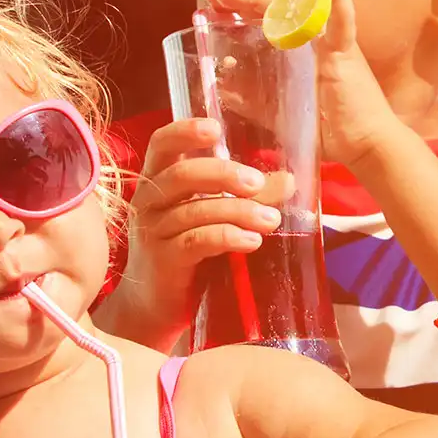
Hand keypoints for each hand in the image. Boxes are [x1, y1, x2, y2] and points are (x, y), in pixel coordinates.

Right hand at [107, 119, 292, 343]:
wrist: (155, 307)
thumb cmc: (186, 253)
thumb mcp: (213, 218)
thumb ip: (245, 196)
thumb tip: (289, 181)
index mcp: (159, 181)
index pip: (162, 144)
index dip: (185, 132)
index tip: (215, 129)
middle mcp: (148, 201)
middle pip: (182, 174)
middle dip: (224, 175)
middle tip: (259, 184)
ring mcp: (152, 231)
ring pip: (195, 210)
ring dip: (239, 212)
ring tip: (272, 221)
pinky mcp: (163, 260)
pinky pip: (196, 241)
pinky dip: (227, 237)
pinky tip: (251, 241)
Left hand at [198, 0, 415, 168]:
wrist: (366, 146)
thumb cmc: (329, 129)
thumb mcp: (280, 110)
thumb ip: (253, 97)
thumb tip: (220, 86)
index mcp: (298, 48)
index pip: (263, 18)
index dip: (236, 6)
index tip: (208, 1)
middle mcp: (312, 38)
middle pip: (271, 7)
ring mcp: (329, 41)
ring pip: (292, 9)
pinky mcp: (346, 51)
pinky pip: (342, 20)